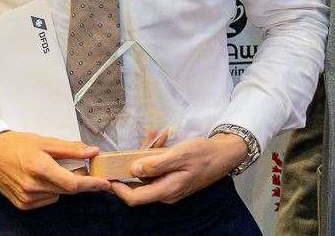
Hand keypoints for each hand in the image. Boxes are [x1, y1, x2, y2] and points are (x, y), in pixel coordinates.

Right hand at [0, 131, 111, 209]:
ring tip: (50, 170)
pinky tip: (41, 179)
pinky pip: (47, 200)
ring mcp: (27, 197)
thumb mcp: (45, 141)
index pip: (73, 183)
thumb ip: (71, 149)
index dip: (91, 185)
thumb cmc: (17, 145)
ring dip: (62, 185)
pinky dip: (50, 191)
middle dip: (78, 180)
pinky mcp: (23, 204)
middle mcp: (33, 186)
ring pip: (58, 195)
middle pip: (67, 190)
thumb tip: (92, 152)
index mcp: (40, 168)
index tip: (105, 183)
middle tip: (78, 168)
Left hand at [109, 134, 246, 205]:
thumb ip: (156, 163)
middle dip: (133, 163)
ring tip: (153, 136)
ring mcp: (170, 185)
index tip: (109, 174)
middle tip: (136, 145)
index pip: (135, 198)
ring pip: (148, 173)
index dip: (119, 189)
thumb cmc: (204, 154)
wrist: (225, 154)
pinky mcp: (173, 178)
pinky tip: (161, 139)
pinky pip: (158, 168)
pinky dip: (156, 154)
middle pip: (139, 184)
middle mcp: (166, 192)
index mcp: (167, 190)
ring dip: (146, 155)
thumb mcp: (179, 155)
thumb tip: (133, 169)